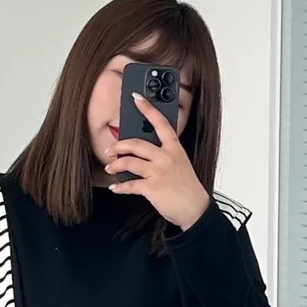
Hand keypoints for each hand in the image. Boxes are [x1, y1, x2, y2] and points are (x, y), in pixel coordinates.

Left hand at [107, 94, 209, 231]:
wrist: (195, 209)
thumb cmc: (188, 188)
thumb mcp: (180, 164)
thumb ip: (165, 155)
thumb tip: (143, 153)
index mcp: (174, 148)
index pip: (161, 123)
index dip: (148, 109)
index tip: (136, 98)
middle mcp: (165, 157)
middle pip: (136, 143)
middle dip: (119, 145)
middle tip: (111, 149)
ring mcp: (158, 172)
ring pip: (129, 162)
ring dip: (115, 165)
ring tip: (111, 167)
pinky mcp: (152, 188)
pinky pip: (130, 185)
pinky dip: (120, 187)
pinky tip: (115, 187)